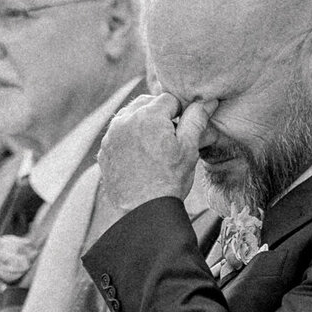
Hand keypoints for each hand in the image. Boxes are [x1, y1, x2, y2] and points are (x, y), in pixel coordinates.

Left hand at [98, 93, 216, 218]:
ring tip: (155, 144)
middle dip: (160, 114)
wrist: (143, 212)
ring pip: (130, 116)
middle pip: (146, 103)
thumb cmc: (169, 181)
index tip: (184, 128)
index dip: (181, 112)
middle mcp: (125, 120)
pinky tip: (140, 155)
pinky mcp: (104, 151)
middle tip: (171, 136)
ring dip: (142, 123)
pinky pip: (118, 134)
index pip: (169, 99)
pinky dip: (129, 138)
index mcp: (148, 115)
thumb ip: (196, 120)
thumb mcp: (189, 149)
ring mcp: (111, 136)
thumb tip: (207, 101)